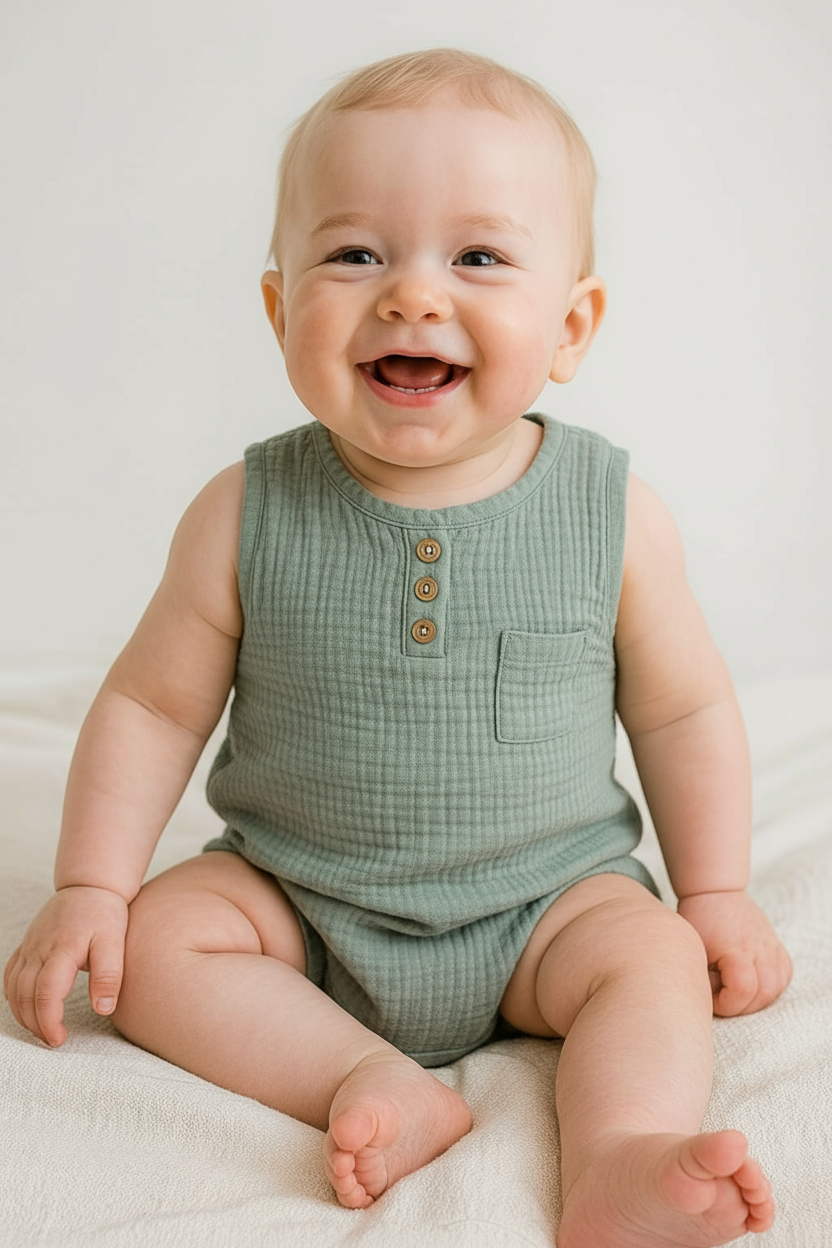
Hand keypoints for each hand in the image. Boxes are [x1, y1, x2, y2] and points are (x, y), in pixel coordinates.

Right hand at [3, 886, 128, 1046]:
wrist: (90, 887)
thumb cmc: (105, 915)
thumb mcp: (115, 943)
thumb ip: (109, 976)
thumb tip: (104, 1009)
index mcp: (63, 949)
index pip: (46, 993)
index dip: (48, 1021)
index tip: (59, 1039)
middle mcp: (40, 948)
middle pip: (25, 995)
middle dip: (35, 1024)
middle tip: (53, 1040)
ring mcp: (30, 946)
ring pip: (13, 988)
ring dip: (22, 1013)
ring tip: (41, 1029)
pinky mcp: (26, 945)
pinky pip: (10, 975)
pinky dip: (13, 996)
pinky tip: (25, 1008)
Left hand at [677, 890, 791, 1016]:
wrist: (715, 891)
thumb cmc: (699, 918)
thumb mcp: (693, 947)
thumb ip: (703, 977)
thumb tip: (711, 1000)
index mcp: (736, 947)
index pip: (744, 989)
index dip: (727, 1003)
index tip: (711, 997)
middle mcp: (759, 947)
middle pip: (765, 993)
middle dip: (742, 1007)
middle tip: (722, 999)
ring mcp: (771, 946)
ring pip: (777, 987)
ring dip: (757, 999)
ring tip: (736, 994)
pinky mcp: (776, 946)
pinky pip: (784, 975)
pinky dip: (771, 987)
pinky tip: (753, 985)